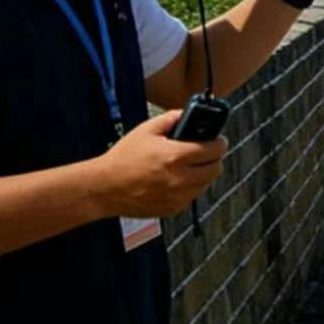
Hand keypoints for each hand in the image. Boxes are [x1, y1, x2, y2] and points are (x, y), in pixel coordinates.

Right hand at [90, 111, 225, 218]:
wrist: (103, 188)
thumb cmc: (122, 159)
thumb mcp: (145, 130)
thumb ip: (170, 119)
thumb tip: (186, 114)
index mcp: (175, 156)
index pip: (214, 150)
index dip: (220, 142)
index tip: (219, 140)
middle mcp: (179, 178)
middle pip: (216, 169)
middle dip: (215, 159)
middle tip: (208, 153)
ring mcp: (176, 197)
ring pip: (206, 185)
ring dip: (204, 174)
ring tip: (192, 166)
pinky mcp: (171, 209)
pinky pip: (191, 198)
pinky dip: (191, 188)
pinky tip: (179, 180)